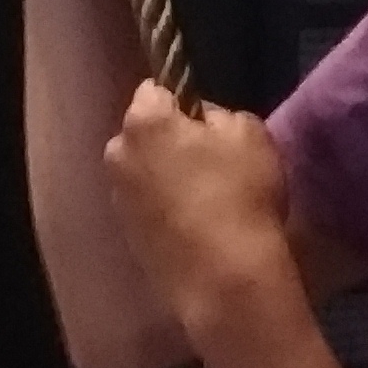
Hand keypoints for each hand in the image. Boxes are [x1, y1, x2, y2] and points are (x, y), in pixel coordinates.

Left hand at [103, 85, 295, 362]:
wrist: (224, 278)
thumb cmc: (239, 194)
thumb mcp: (250, 134)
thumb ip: (220, 115)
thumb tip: (202, 121)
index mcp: (143, 121)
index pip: (155, 89)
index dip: (183, 101)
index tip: (206, 123)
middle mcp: (118, 155)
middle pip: (143, 133)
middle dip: (168, 139)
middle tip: (208, 160)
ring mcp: (118, 198)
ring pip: (143, 172)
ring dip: (164, 176)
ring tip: (203, 199)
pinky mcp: (126, 235)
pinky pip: (147, 206)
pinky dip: (164, 209)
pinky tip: (194, 226)